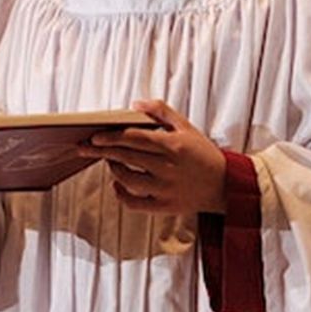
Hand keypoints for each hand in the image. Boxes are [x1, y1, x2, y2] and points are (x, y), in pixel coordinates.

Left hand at [78, 100, 226, 214]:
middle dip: (103, 151)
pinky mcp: (164, 206)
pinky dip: (121, 194)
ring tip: (110, 161)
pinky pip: (134, 203)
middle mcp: (167, 167)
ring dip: (113, 169)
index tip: (95, 137)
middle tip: (85, 147)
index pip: (134, 138)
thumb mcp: (186, 127)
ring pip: (127, 179)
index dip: (111, 137)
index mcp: (172, 145)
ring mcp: (165, 189)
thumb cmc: (203, 154)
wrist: (226, 185)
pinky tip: (117, 184)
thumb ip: (161, 112)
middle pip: (126, 157)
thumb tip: (135, 105)